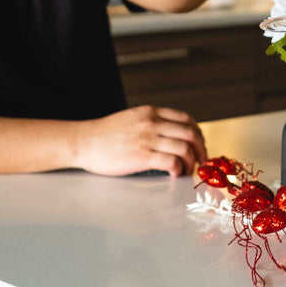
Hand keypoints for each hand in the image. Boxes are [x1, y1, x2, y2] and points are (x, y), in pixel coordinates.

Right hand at [73, 105, 206, 176]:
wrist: (84, 141)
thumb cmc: (105, 134)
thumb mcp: (132, 118)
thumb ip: (152, 122)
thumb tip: (171, 134)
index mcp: (152, 112)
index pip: (186, 119)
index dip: (198, 133)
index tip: (200, 144)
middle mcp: (153, 123)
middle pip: (190, 133)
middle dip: (201, 148)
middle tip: (201, 160)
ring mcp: (148, 139)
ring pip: (184, 147)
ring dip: (191, 161)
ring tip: (188, 169)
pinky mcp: (142, 156)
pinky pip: (171, 162)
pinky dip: (178, 169)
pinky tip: (174, 174)